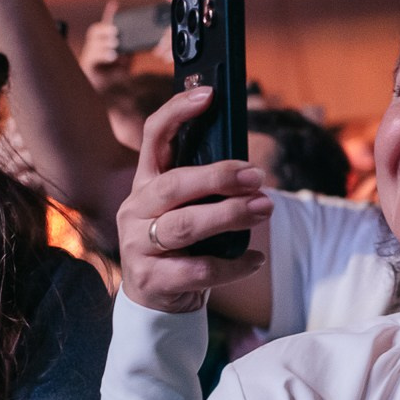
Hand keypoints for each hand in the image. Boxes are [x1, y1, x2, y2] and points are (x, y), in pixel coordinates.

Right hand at [80, 0, 128, 89]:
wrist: (102, 90)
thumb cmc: (112, 74)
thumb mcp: (125, 61)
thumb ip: (129, 53)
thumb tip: (135, 47)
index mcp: (103, 42)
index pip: (105, 25)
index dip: (108, 14)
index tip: (114, 3)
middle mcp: (94, 46)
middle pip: (94, 31)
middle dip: (104, 29)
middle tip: (116, 32)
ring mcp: (89, 55)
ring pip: (93, 43)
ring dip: (105, 43)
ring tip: (115, 44)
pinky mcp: (88, 65)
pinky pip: (93, 57)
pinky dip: (103, 55)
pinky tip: (113, 55)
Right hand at [116, 88, 270, 312]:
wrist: (156, 304)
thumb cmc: (181, 248)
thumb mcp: (186, 211)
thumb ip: (205, 190)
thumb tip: (250, 169)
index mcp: (146, 184)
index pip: (154, 136)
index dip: (178, 111)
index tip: (209, 94)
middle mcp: (135, 210)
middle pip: (174, 184)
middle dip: (219, 177)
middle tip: (258, 177)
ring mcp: (138, 245)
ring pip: (184, 226)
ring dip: (229, 215)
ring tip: (265, 209)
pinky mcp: (151, 280)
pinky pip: (198, 270)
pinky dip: (233, 265)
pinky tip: (256, 258)